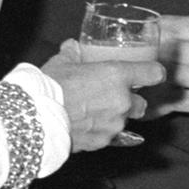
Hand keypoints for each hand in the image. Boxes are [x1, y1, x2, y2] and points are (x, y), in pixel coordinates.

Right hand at [44, 41, 163, 151]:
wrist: (34, 119)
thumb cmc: (49, 88)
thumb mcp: (61, 62)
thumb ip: (73, 53)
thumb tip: (73, 46)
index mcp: (116, 76)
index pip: (153, 73)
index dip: (153, 73)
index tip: (151, 73)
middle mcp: (122, 101)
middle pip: (141, 103)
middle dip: (130, 101)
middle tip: (112, 96)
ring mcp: (115, 124)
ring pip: (125, 121)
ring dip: (115, 117)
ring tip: (93, 112)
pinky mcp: (104, 141)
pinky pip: (110, 136)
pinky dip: (101, 132)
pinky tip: (85, 125)